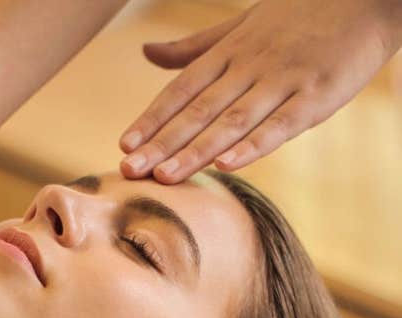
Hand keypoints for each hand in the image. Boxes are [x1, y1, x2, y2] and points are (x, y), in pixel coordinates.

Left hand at [119, 0, 401, 182]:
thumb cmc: (297, 14)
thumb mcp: (239, 26)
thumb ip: (193, 49)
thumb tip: (147, 53)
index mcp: (228, 52)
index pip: (181, 90)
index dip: (152, 119)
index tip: (125, 146)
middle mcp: (249, 67)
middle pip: (198, 111)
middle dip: (161, 143)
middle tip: (130, 170)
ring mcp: (282, 81)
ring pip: (231, 121)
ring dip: (195, 151)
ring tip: (165, 176)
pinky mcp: (317, 95)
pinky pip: (280, 125)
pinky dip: (253, 145)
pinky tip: (226, 165)